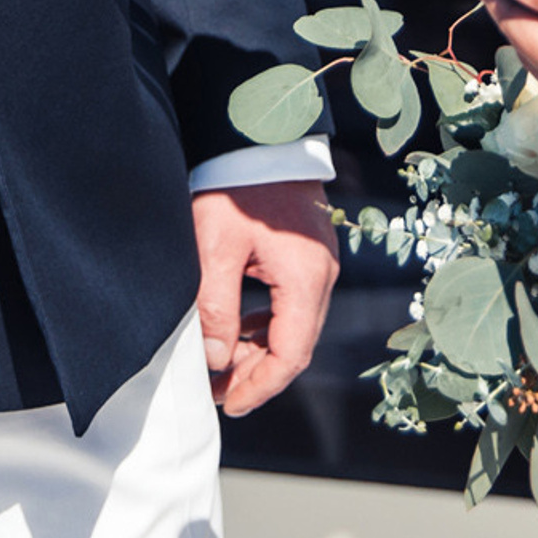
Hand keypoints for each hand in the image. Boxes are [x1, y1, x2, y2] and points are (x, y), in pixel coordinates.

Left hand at [192, 180, 338, 414]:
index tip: (227, 404)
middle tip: (217, 388)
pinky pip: (293, 301)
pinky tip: (241, 327)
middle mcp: (321, 273)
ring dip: (261, 349)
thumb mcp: (215, 247)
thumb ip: (216, 309)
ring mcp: (318, 261)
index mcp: (305, 277)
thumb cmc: (235, 184)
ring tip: (222, 363)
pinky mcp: (308, 250)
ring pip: (295, 325)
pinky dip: (268, 322)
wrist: (256, 133)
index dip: (259, 387)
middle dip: (257, 373)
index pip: (290, 356)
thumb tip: (216, 362)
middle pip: (296, 345)